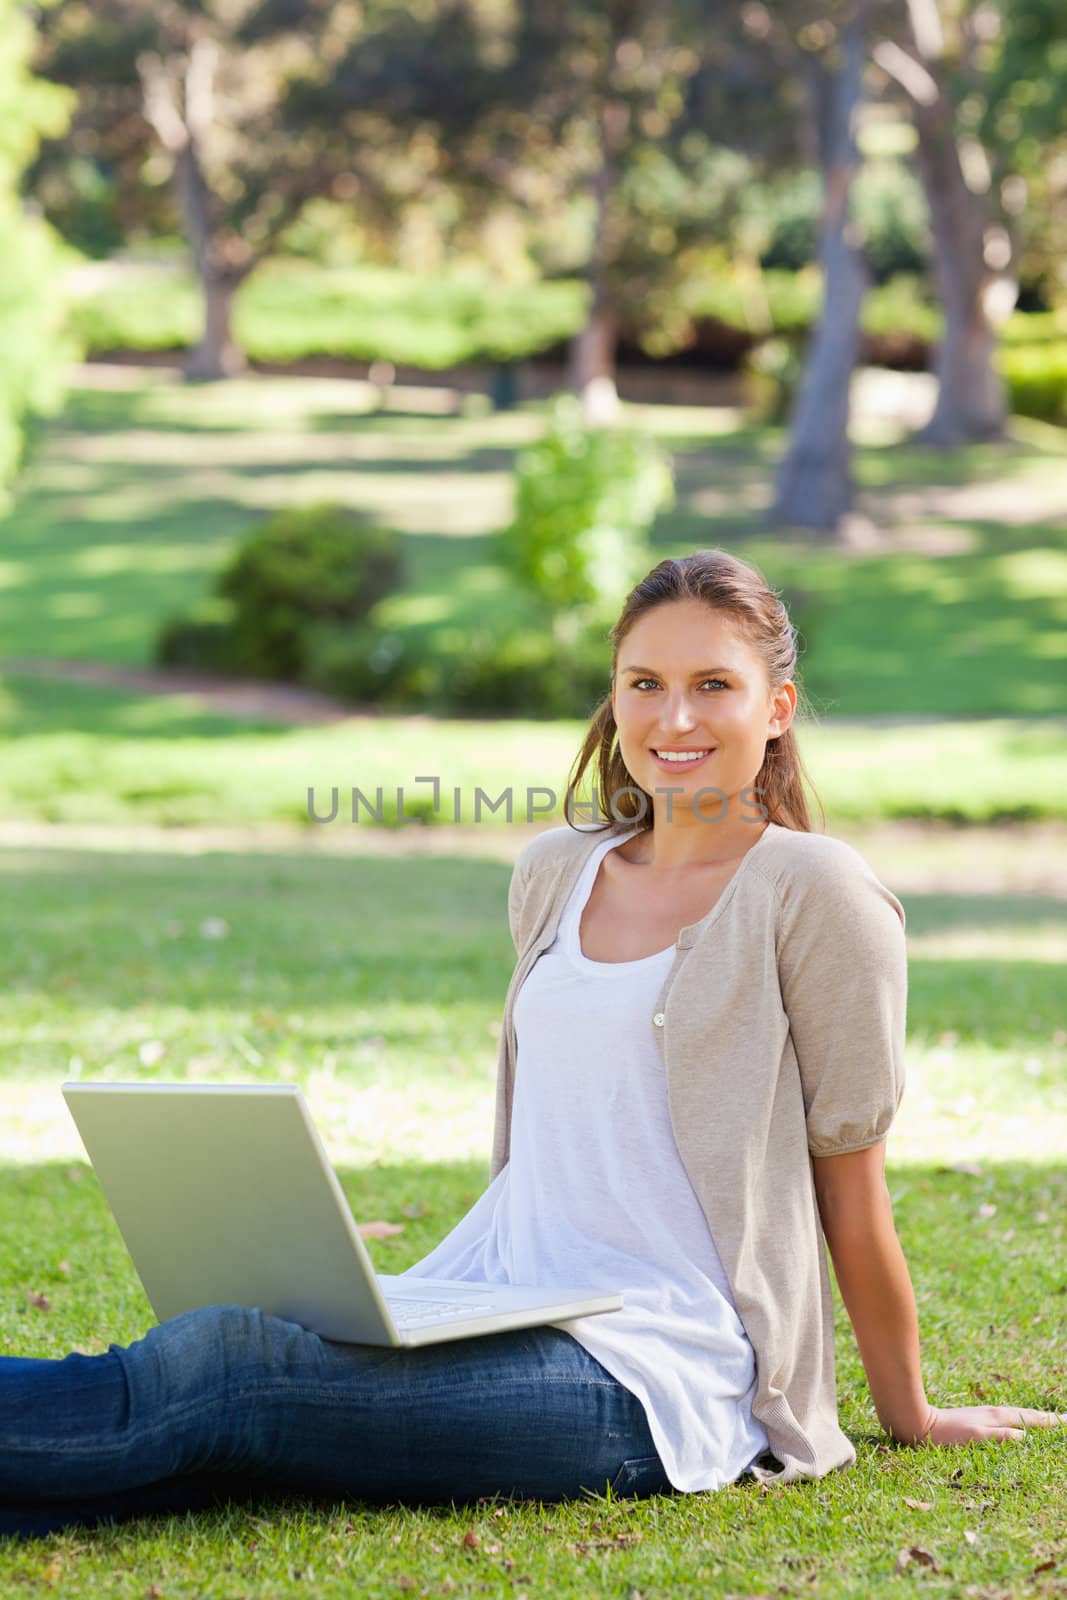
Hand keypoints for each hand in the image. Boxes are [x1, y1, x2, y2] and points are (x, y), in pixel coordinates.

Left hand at [916, 1404, 1066, 1445]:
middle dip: (1047, 1418)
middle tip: (1065, 1420)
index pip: (1031, 1419)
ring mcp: (986, 1415)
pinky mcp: (977, 1419)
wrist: (918, 1423)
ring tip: (1048, 1421)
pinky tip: (1017, 1425)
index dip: (1051, 1422)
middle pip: (1027, 1415)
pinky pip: (1007, 1420)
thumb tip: (1026, 1437)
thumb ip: (999, 1436)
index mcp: (998, 1417)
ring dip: (1034, 1418)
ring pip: (1017, 1415)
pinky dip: (1019, 1420)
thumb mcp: (974, 1437)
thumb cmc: (945, 1434)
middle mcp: (994, 1413)